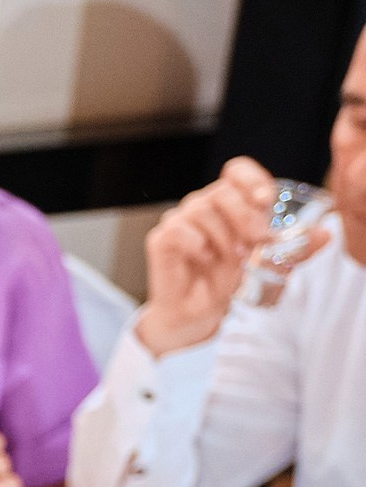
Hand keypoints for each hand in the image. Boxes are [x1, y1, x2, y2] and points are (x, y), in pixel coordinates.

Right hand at [137, 158, 320, 355]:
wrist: (198, 314)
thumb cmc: (226, 282)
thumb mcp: (268, 263)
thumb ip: (294, 248)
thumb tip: (325, 235)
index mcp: (228, 203)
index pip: (236, 171)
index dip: (251, 180)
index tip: (265, 200)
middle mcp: (202, 206)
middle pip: (220, 191)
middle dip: (244, 217)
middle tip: (255, 243)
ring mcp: (179, 220)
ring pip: (200, 210)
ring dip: (222, 237)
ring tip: (228, 259)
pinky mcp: (160, 239)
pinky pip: (178, 229)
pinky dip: (195, 245)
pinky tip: (202, 259)